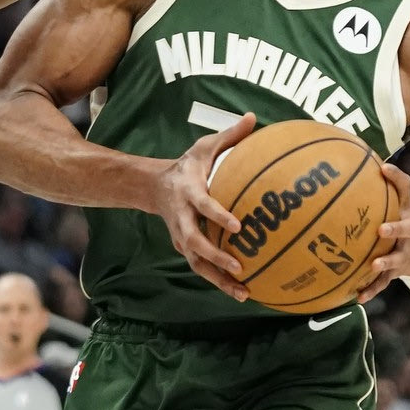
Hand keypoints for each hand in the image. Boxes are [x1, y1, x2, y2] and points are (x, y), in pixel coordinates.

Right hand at [152, 112, 255, 300]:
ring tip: (244, 292)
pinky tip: (243, 291)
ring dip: (218, 279)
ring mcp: (181, 235)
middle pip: (194, 242)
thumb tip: (254, 118)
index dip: (217, 216)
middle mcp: (182, 217)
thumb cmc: (188, 165)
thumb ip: (230, 135)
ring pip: (197, 262)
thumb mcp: (204, 146)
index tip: (237, 227)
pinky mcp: (185, 247)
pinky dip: (219, 282)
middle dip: (215, 257)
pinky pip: (201, 267)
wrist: (154, 187)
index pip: (203, 205)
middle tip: (239, 266)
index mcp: (189, 192)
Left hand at [358, 163, 409, 302]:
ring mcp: (402, 255)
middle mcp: (407, 236)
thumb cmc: (402, 222)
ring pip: (394, 261)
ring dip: (385, 263)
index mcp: (406, 215)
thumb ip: (386, 184)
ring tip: (374, 265)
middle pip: (405, 231)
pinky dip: (370, 290)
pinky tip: (356, 297)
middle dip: (394, 230)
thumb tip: (367, 159)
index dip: (397, 179)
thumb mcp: (400, 204)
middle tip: (381, 228)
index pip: (405, 193)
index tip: (382, 167)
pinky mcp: (395, 273)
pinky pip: (381, 283)